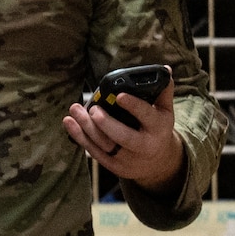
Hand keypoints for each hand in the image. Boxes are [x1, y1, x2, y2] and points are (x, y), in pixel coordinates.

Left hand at [63, 82, 185, 190]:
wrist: (158, 163)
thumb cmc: (157, 129)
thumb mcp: (165, 112)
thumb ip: (163, 91)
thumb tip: (165, 69)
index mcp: (158, 128)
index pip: (146, 116)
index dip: (134, 106)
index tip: (119, 96)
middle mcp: (144, 145)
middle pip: (123, 137)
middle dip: (105, 123)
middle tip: (93, 109)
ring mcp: (128, 159)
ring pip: (105, 145)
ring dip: (86, 128)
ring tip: (75, 110)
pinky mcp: (114, 166)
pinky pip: (95, 152)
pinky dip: (80, 138)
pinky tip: (69, 123)